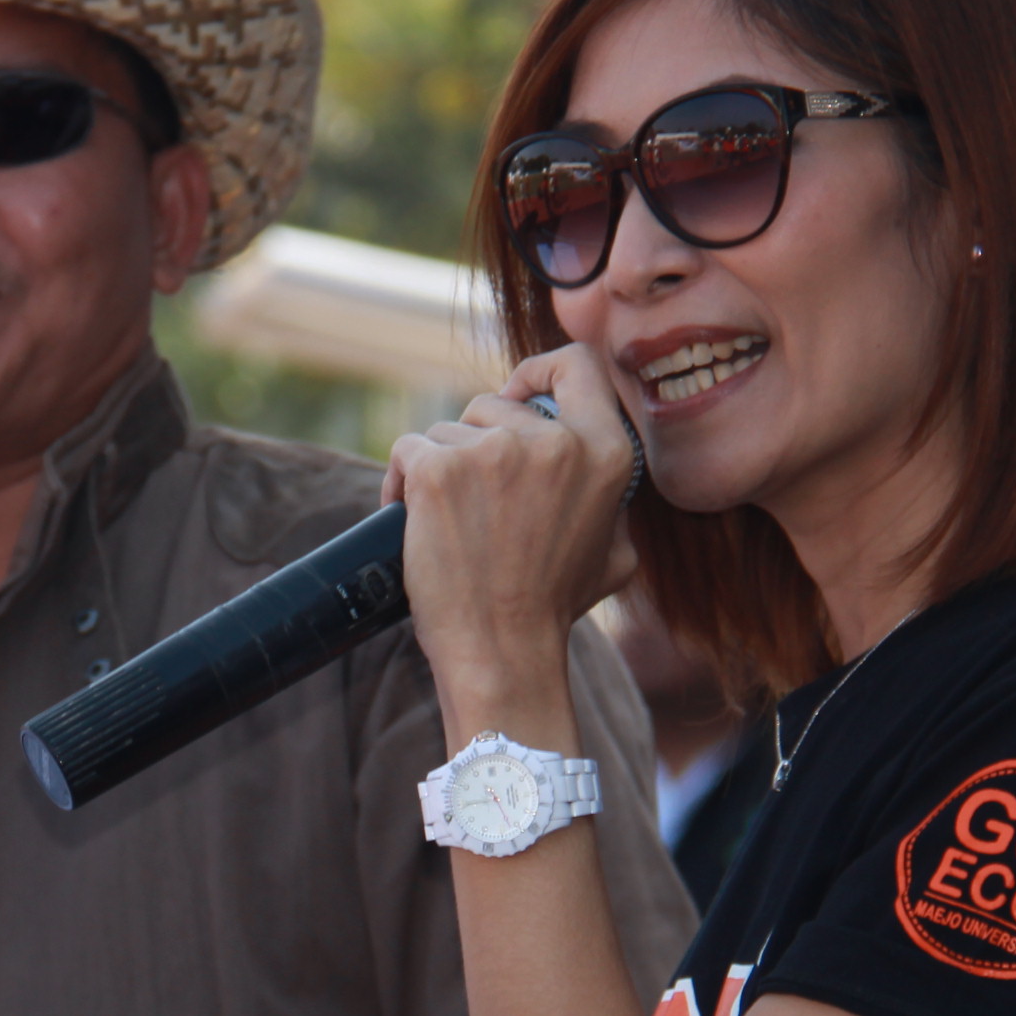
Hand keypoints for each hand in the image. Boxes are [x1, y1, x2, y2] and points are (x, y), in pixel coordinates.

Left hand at [384, 344, 645, 725]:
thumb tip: (589, 466)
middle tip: (472, 500)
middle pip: (492, 404)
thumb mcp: (615, 551)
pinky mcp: (439, 470)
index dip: (538, 371)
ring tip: (446, 522)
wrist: (501, 651)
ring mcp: (493, 452)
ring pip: (446, 429)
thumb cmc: (551, 607)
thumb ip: (612, 498)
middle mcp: (554, 442)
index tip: (516, 397)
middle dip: (473, 442)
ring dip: (438, 466)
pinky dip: (400, 481)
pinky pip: (407, 449)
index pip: (576, 364)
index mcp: (605, 451)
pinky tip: (409, 520)